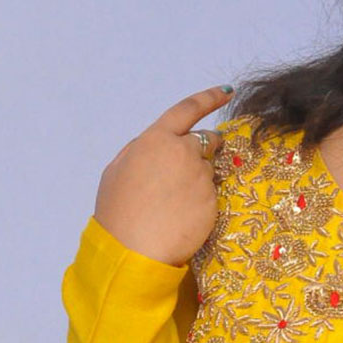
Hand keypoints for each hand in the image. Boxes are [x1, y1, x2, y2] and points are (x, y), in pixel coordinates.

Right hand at [93, 85, 233, 266]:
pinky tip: (183, 216)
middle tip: (184, 174)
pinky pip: (211, 193)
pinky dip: (201, 200)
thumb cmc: (118, 213)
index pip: (187, 110)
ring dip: (198, 178)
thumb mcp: (116, 172)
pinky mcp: (213, 198)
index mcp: (155, 140)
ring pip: (208, 169)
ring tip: (174, 203)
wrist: (134, 251)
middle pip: (206, 140)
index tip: (226, 91)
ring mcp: (201, 175)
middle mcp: (183, 152)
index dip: (209, 98)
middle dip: (204, 148)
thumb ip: (139, 150)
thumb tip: (155, 143)